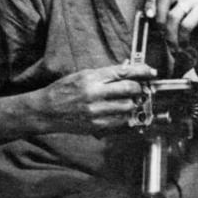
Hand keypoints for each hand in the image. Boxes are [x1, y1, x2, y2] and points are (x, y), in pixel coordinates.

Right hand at [40, 62, 155, 135]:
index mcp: (91, 77)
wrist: (46, 111)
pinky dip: (125, 117)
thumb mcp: (82, 75)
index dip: (141, 71)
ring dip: (133, 103)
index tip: (151, 72)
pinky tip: (123, 114)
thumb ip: (104, 75)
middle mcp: (94, 93)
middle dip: (139, 88)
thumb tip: (127, 72)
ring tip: (131, 101)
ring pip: (127, 106)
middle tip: (142, 88)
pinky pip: (120, 122)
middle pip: (129, 88)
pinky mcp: (96, 125)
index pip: (123, 72)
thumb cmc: (63, 90)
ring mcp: (96, 111)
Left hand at [143, 0, 197, 52]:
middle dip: (159, 19)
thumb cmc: (184, 35)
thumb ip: (155, 21)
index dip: (148, 0)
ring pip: (173, 15)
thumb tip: (147, 17)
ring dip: (170, 36)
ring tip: (173, 48)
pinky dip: (182, 39)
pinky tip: (184, 46)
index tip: (148, 16)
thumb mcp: (166, 28)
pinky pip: (186, 25)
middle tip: (161, 36)